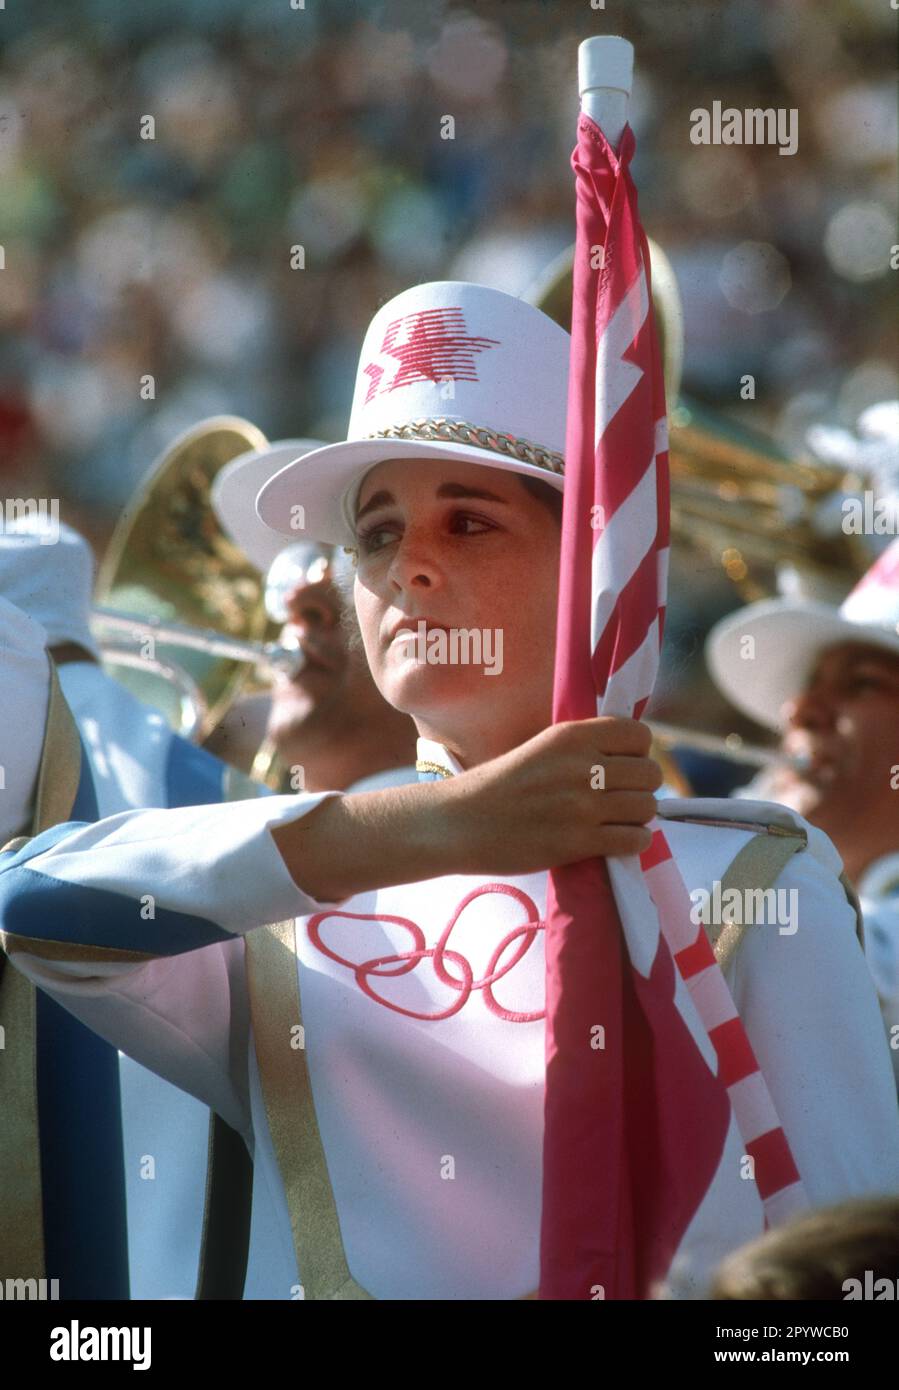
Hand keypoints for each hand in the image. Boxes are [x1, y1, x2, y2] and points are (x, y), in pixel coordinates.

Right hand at [272, 717, 661, 902]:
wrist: (460, 822)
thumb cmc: (498, 785)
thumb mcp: (540, 749)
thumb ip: (581, 750)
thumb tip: (631, 759)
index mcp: (571, 735)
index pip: (639, 735)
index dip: (638, 752)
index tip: (623, 766)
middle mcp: (581, 765)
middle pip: (650, 773)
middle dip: (641, 787)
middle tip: (621, 798)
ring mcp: (582, 804)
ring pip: (646, 807)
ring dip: (638, 816)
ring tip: (617, 821)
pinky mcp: (579, 841)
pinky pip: (636, 839)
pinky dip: (633, 841)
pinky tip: (615, 841)